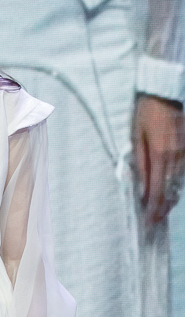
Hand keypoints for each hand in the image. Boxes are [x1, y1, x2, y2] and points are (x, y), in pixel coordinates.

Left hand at [132, 95, 184, 227]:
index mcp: (161, 156)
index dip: (153, 211)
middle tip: (153, 225)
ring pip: (178, 185)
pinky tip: (169, 193)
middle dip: (162, 210)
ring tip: (159, 214)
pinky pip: (182, 174)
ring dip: (169, 200)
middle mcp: (176, 158)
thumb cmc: (145, 113)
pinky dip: (175, 186)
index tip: (148, 225)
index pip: (157, 192)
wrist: (164, 91)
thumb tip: (142, 190)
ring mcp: (184, 154)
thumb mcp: (136, 138)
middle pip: (170, 192)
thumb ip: (140, 165)